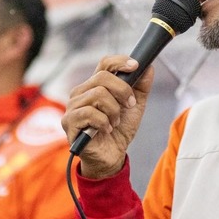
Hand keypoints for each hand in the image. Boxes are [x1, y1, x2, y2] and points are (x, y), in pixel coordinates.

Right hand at [61, 55, 151, 178]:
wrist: (112, 157)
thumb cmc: (119, 131)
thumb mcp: (135, 107)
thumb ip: (141, 87)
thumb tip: (149, 67)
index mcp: (95, 86)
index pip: (104, 64)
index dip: (120, 61)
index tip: (136, 66)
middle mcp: (81, 93)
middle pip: (102, 78)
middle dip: (122, 91)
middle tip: (129, 105)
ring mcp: (73, 107)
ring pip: (97, 94)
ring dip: (114, 110)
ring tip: (115, 122)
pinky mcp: (69, 122)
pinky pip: (89, 113)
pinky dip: (104, 122)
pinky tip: (106, 130)